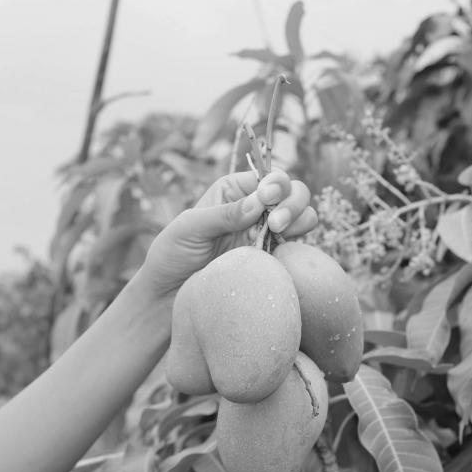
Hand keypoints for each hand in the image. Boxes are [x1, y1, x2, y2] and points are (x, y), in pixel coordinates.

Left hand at [140, 169, 315, 297]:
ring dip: (300, 220)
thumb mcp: (190, 228)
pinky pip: (296, 247)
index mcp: (234, 191)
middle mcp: (254, 208)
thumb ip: (225, 214)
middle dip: (293, 202)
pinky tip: (280, 252)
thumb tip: (260, 202)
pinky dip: (297, 245)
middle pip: (293, 192)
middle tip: (276, 223)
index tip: (268, 198)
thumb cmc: (172, 255)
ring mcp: (266, 234)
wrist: (169, 294)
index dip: (276, 183)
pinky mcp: (271, 259)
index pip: (269, 177)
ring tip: (279, 233)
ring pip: (303, 217)